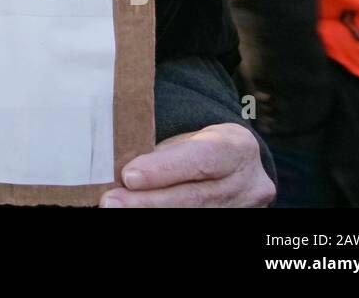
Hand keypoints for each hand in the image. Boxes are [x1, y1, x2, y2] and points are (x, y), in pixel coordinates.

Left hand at [98, 123, 274, 206]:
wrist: (237, 166)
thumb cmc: (202, 145)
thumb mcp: (191, 136)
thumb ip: (164, 150)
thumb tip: (122, 166)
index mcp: (237, 147)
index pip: (199, 159)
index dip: (163, 169)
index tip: (128, 175)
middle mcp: (246, 183)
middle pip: (194, 197)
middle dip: (148, 201)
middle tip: (111, 201)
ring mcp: (243, 209)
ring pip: (193, 214)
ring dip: (151, 213)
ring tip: (118, 208)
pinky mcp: (235, 221)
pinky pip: (195, 221)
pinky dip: (162, 218)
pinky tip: (137, 214)